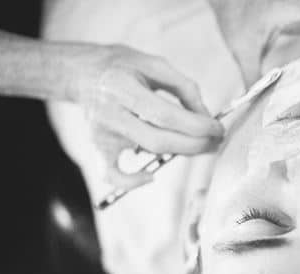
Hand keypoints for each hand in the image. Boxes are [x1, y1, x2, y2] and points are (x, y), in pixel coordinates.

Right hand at [73, 44, 222, 189]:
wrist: (81, 73)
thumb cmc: (123, 67)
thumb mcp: (155, 64)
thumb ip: (184, 87)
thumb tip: (206, 116)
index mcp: (122, 86)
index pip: (165, 115)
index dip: (196, 126)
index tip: (218, 129)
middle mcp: (109, 112)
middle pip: (159, 140)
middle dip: (195, 144)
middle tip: (215, 140)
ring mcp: (102, 133)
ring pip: (148, 153)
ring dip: (180, 151)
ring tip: (197, 142)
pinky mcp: (98, 147)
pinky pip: (112, 175)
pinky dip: (131, 182)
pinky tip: (151, 176)